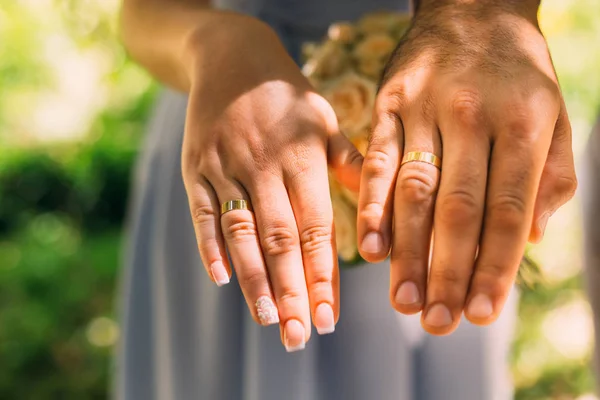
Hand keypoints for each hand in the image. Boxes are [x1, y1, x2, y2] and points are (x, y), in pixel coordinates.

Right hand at [181, 17, 362, 349]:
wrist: (231, 58)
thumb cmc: (288, 97)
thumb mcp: (324, 122)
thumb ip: (351, 164)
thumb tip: (384, 206)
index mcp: (303, 156)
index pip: (316, 228)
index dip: (323, 275)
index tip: (329, 318)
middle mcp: (264, 165)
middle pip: (280, 239)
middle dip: (292, 291)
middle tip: (300, 335)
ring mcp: (226, 166)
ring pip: (242, 232)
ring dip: (254, 280)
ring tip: (269, 319)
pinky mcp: (194, 168)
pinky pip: (201, 213)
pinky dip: (210, 247)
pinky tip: (222, 280)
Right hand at [357, 1, 576, 334]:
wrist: (471, 10)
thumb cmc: (517, 72)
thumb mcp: (555, 114)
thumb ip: (551, 177)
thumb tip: (529, 240)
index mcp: (524, 122)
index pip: (508, 211)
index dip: (495, 267)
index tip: (480, 314)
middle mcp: (474, 116)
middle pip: (458, 210)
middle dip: (447, 272)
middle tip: (436, 322)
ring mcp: (425, 109)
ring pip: (414, 193)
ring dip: (408, 253)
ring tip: (404, 301)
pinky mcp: (387, 104)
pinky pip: (378, 162)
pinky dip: (374, 208)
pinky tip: (372, 249)